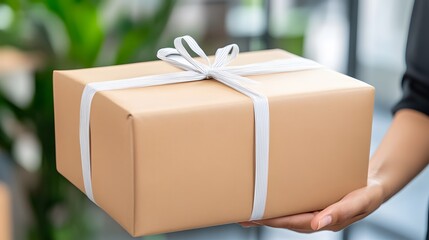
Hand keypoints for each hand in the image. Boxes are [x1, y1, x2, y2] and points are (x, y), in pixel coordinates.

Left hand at [239, 179, 384, 232]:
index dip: (275, 221)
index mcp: (325, 221)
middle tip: (243, 215)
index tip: (257, 219)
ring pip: (287, 215)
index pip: (294, 222)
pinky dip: (279, 205)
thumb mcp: (360, 202)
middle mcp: (316, 219)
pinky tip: (269, 202)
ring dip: (269, 214)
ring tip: (249, 211)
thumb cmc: (368, 194)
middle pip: (286, 221)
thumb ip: (341, 211)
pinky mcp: (313, 204)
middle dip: (265, 219)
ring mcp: (314, 212)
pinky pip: (293, 206)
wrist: (374, 186)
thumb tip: (318, 223)